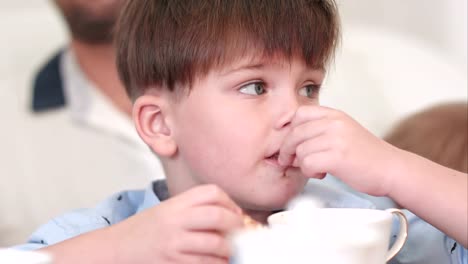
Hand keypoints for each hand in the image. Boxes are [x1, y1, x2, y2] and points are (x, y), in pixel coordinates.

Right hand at [111, 184, 242, 263]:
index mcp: (174, 204)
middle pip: (217, 215)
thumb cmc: (143, 231)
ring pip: (216, 243)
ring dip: (230, 248)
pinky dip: (217, 263)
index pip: (211, 192)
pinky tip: (218, 261)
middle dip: (236, 225)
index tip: (235, 212)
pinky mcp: (173, 262)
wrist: (115, 249)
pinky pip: (205, 263)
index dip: (229, 202)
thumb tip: (231, 217)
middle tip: (241, 231)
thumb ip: (193, 210)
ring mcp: (174, 243)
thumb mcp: (166, 211)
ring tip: (231, 250)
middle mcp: (175, 220)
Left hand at [278, 105, 398, 195]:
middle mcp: (335, 123)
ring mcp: (336, 139)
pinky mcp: (338, 157)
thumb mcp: (343, 132)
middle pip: (294, 133)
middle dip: (287, 150)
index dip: (288, 129)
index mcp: (334, 115)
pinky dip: (310, 172)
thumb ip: (320, 131)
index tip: (287, 142)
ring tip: (315, 168)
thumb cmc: (366, 155)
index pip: (299, 113)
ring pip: (300, 150)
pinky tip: (321, 174)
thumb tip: (289, 142)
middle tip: (289, 162)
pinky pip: (308, 163)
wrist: (391, 168)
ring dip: (302, 164)